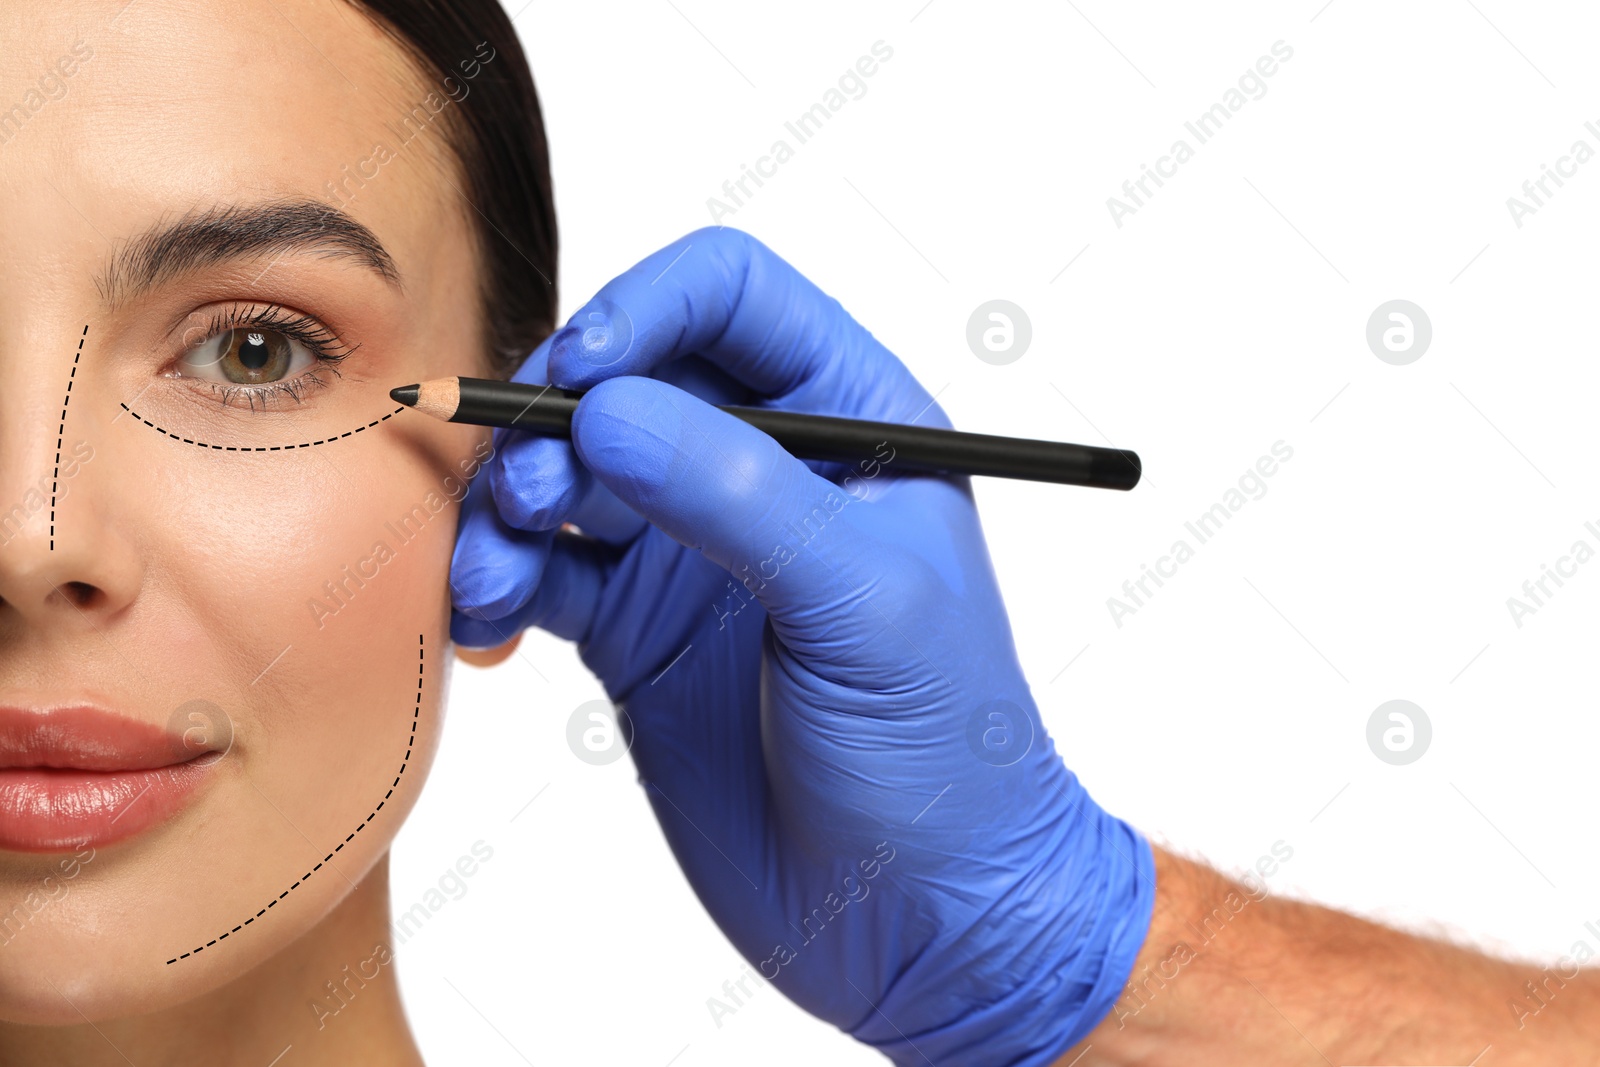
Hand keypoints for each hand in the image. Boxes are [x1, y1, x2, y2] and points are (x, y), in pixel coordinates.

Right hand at [450, 228, 1154, 1065]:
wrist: (925, 916)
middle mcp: (763, 468)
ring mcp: (692, 550)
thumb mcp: (866, 608)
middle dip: (551, 420)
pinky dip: (495, 582)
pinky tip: (486, 624)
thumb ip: (742, 499)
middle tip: (530, 498)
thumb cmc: (945, 754)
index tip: (581, 378)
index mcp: (851, 422)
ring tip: (493, 575)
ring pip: (564, 474)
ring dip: (506, 505)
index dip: (642, 310)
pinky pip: (540, 573)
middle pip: (621, 376)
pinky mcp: (636, 632)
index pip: (729, 296)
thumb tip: (607, 412)